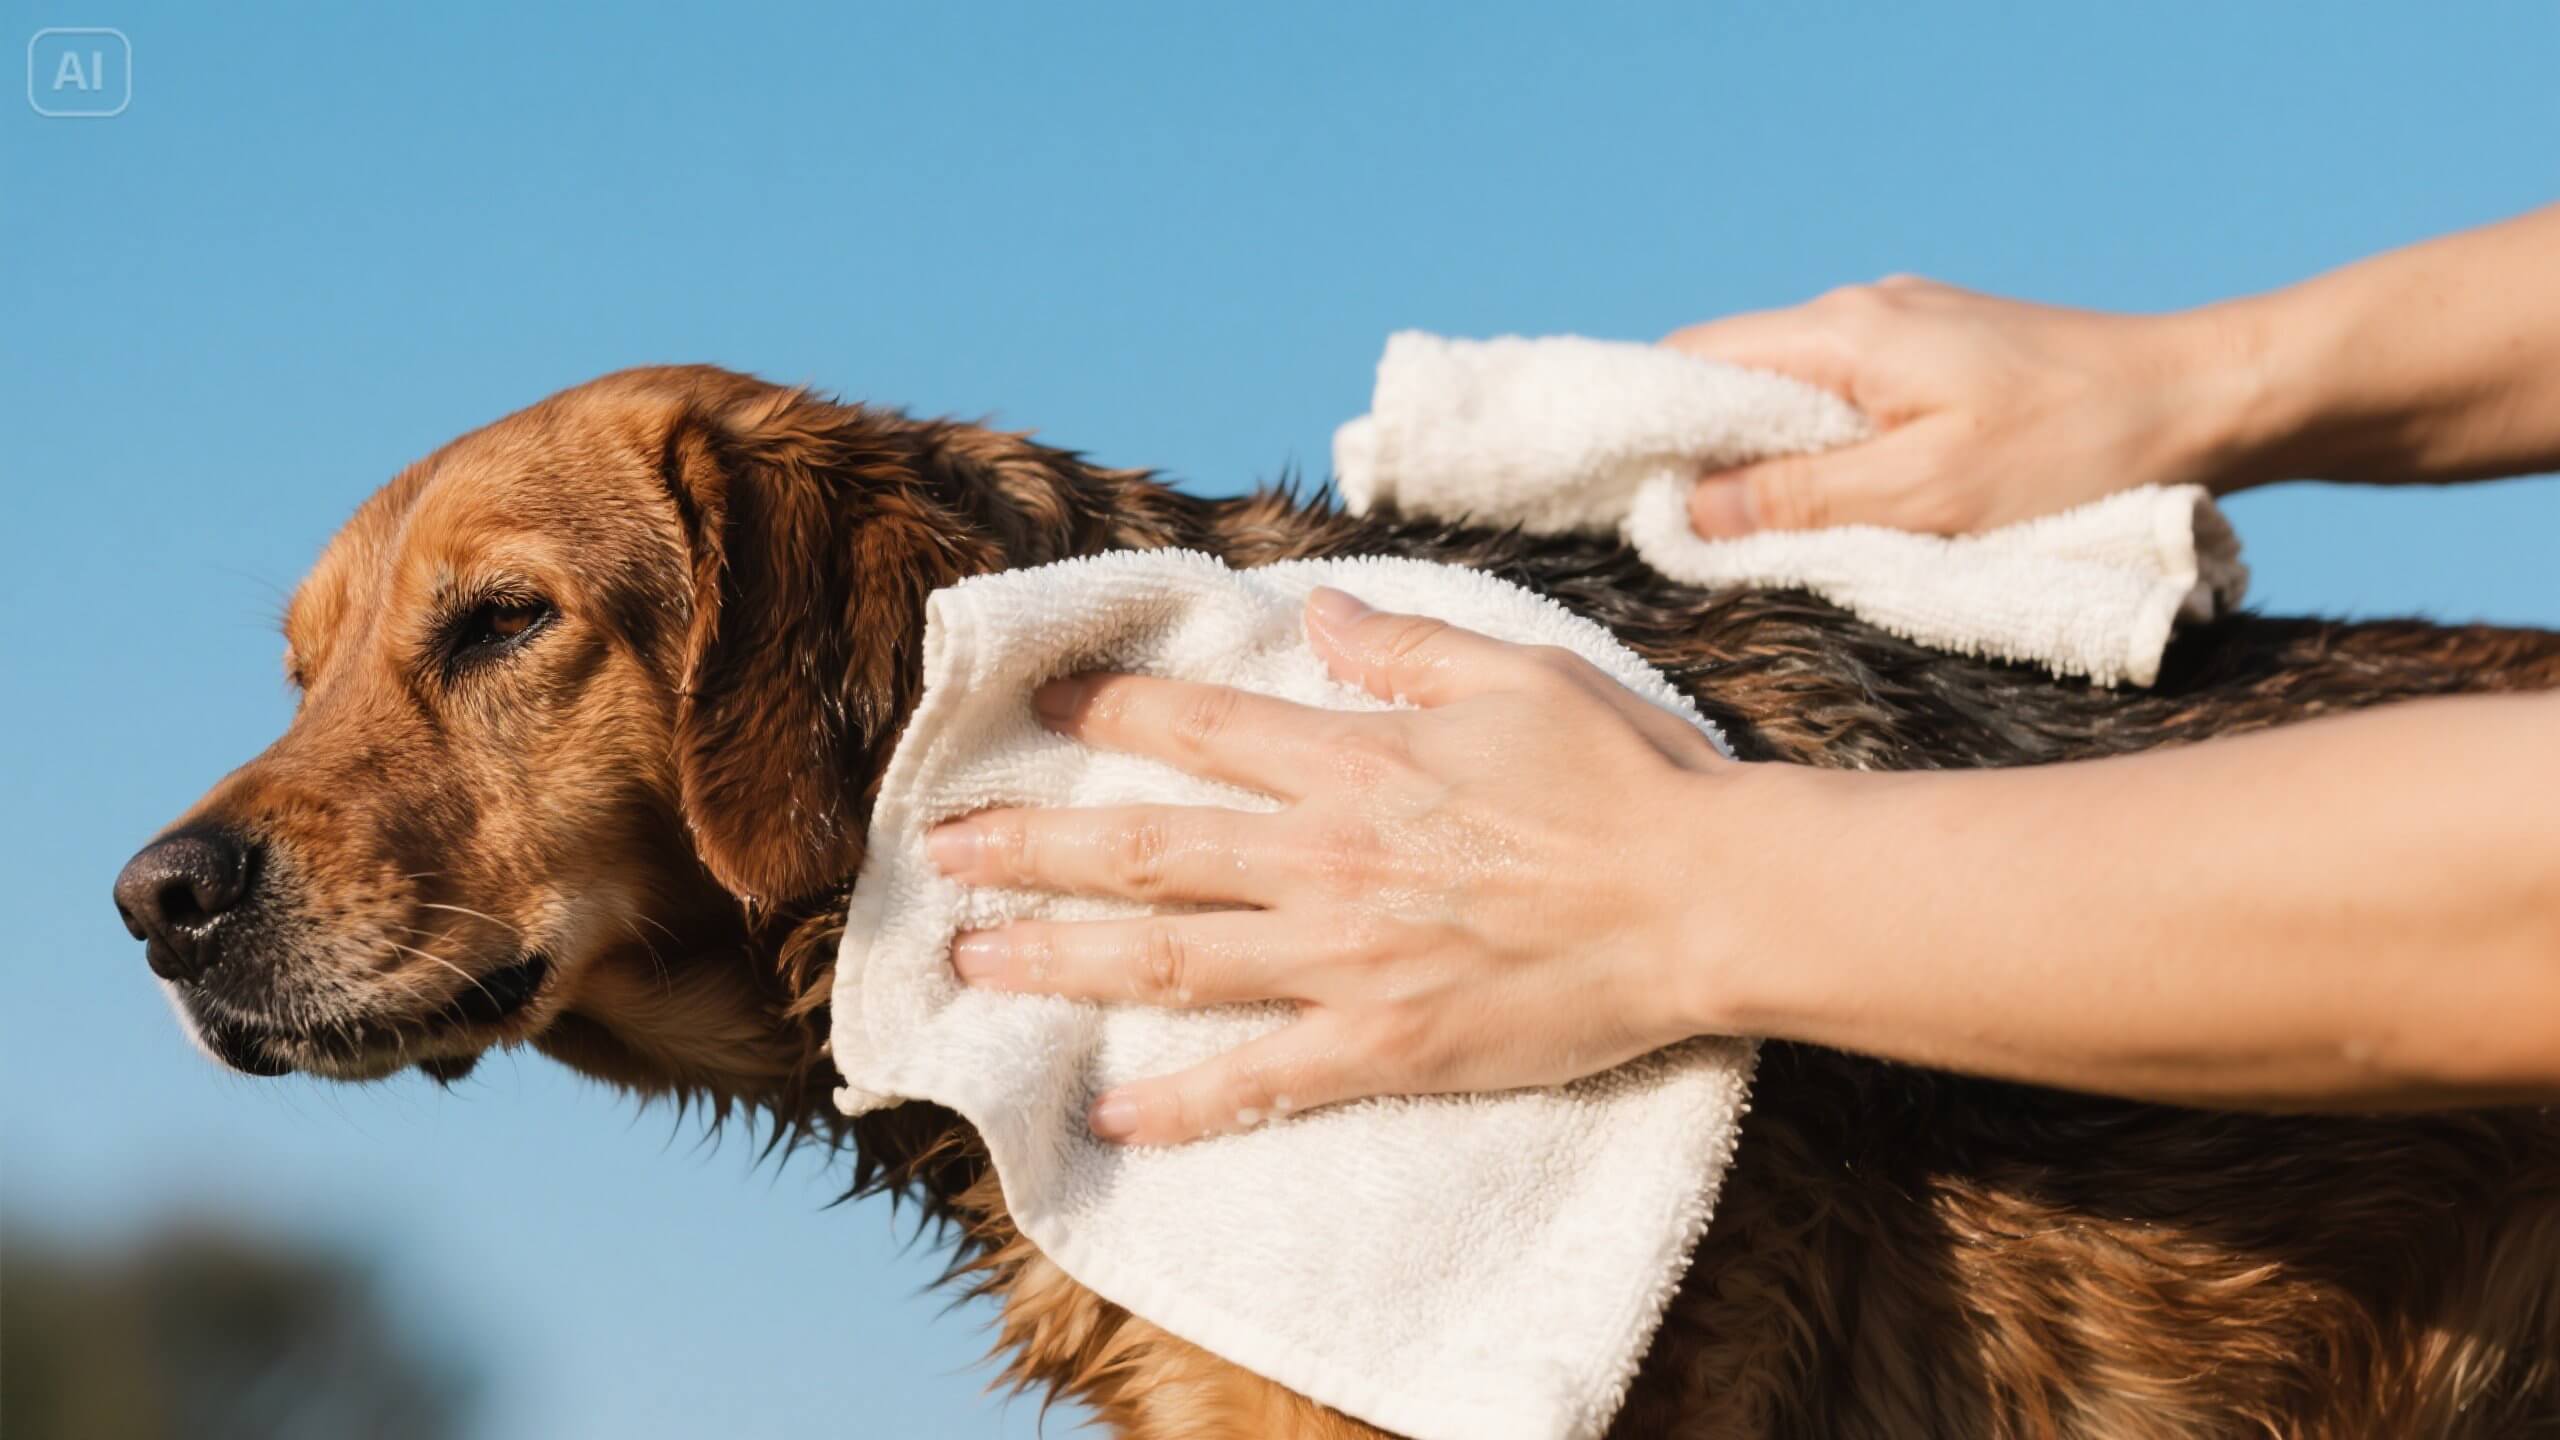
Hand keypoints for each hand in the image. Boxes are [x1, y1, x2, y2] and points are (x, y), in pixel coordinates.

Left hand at [924, 587, 1749, 1145]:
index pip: (1198, 730)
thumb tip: (1321, 611)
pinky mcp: (1385, 1048)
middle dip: (1033, 847)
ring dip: (1059, 960)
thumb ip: (1407, 646)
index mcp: (1356, 762)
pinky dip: (1181, 1102)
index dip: (1106, 712)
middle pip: (1145, 853)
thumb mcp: (1520, 673)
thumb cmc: (1626, 779)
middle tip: (945, 851)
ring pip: (1168, 963)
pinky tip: (1108, 1113)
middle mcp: (1326, 859)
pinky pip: (1259, 1081)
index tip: (1037, 706)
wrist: (1704, 902)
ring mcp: (1346, 961)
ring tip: (973, 962)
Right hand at [1663, 278, 2249, 536]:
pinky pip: (1850, 401)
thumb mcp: (1927, 495)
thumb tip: (1689, 511)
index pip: (1692, 361)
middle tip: (1682, 537)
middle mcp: (1862, 313)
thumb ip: (1800, 500)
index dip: (1644, 427)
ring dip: (1769, 462)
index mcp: (1843, 334)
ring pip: (1794, 394)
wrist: (2211, 400)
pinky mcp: (1946, 358)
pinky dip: (1825, 453)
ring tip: (1762, 536)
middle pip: (1735, 377)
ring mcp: (1907, 330)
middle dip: (1700, 454)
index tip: (1616, 495)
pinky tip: (1843, 506)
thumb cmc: (2078, 450)